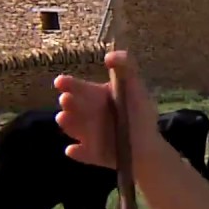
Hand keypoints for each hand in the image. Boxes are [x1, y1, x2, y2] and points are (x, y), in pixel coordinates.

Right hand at [53, 51, 160, 168]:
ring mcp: (84, 133)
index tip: (60, 82)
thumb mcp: (137, 90)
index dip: (67, 83)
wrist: (148, 148)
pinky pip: (79, 152)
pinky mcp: (88, 153)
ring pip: (70, 126)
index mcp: (94, 97)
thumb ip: (126, 68)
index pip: (76, 87)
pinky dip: (76, 151)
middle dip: (67, 102)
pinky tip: (74, 149)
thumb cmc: (140, 116)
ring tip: (66, 119)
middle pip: (70, 105)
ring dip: (67, 123)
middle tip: (68, 100)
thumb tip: (110, 56)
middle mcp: (85, 113)